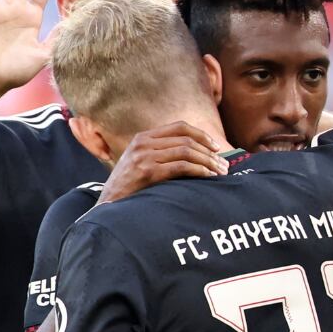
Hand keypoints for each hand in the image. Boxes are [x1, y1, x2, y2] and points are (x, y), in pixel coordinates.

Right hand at [98, 122, 227, 203]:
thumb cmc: (129, 188)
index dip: (201, 135)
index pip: (179, 127)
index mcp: (143, 137)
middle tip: (224, 165)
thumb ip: (160, 154)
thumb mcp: (141, 163)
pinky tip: (209, 177)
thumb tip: (195, 154)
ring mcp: (144, 156)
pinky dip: (200, 171)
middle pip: (186, 140)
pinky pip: (181, 167)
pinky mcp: (148, 172)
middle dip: (209, 152)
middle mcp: (143, 143)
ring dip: (208, 162)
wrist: (108, 204)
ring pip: (186, 152)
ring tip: (221, 173)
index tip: (216, 147)